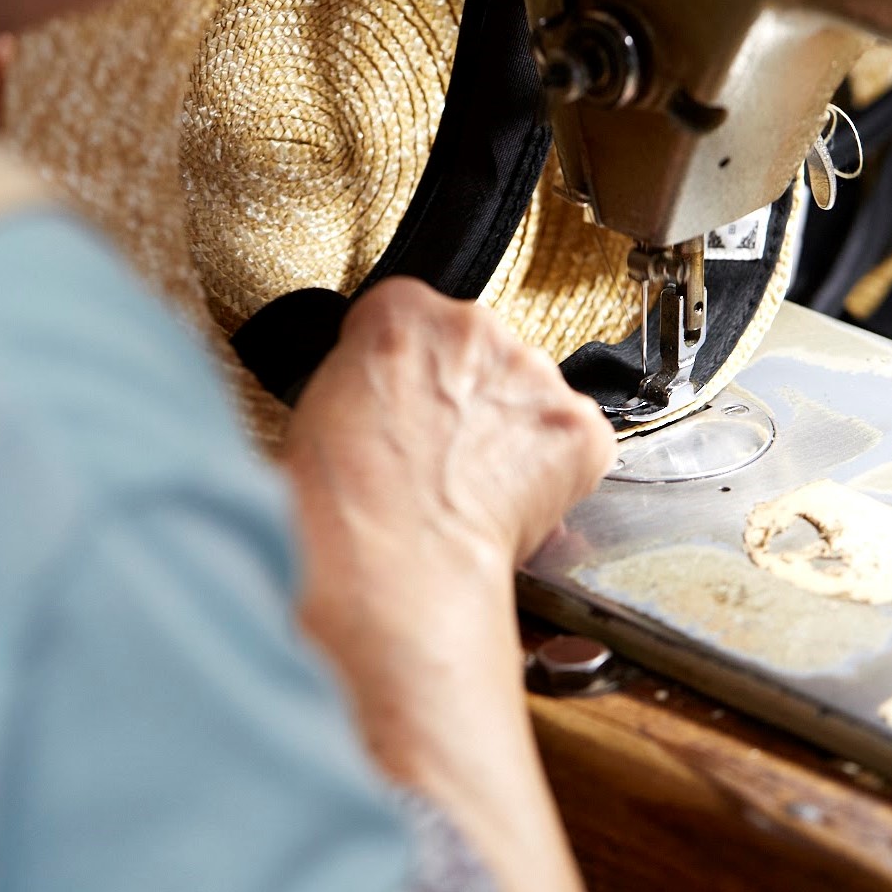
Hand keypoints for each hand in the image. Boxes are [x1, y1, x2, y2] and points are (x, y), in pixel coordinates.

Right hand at [283, 277, 612, 891]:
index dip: (422, 381)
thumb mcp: (315, 433)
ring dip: (510, 449)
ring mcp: (526, 376)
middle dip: (469, 414)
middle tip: (440, 472)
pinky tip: (510, 513)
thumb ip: (351, 401)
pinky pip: (575, 447)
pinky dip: (554, 480)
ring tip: (466, 501)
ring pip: (532, 403)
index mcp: (393, 319)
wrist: (375, 578)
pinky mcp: (571, 432)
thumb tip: (352, 415)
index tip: (418, 416)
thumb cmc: (329, 525)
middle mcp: (469, 328)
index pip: (422, 313)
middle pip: (487, 359)